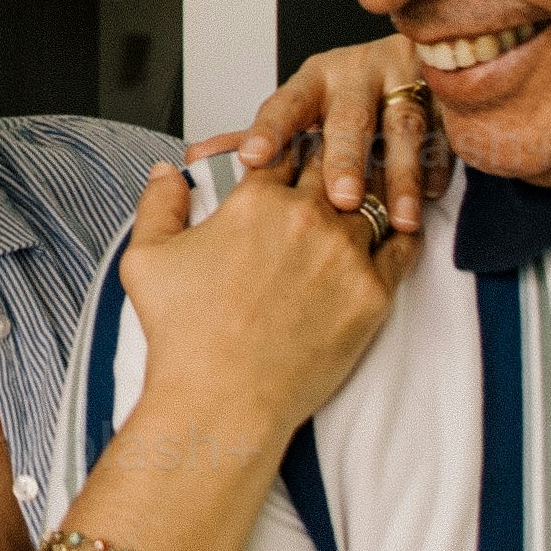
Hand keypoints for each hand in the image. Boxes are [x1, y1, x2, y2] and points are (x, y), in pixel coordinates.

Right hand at [104, 143, 406, 479]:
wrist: (223, 403)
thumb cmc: (185, 338)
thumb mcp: (146, 259)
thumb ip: (159, 203)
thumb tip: (168, 172)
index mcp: (257, 200)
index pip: (286, 148)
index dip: (289, 149)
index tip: (294, 156)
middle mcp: (307, 217)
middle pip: (334, 167)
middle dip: (333, 164)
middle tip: (340, 165)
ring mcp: (346, 254)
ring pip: (374, 201)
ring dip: (370, 195)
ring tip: (373, 195)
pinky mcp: (374, 294)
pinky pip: (404, 246)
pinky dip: (403, 232)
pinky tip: (400, 231)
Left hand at [214, 37, 435, 241]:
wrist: (412, 63)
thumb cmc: (344, 101)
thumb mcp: (300, 111)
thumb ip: (257, 138)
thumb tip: (197, 160)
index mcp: (315, 80)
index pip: (286, 103)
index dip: (270, 129)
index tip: (252, 158)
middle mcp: (358, 77)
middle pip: (350, 117)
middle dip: (347, 158)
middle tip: (341, 197)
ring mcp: (404, 84)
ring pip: (403, 128)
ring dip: (402, 175)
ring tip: (399, 218)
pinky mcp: (444, 99)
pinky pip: (444, 133)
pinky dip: (439, 165)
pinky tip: (434, 197)